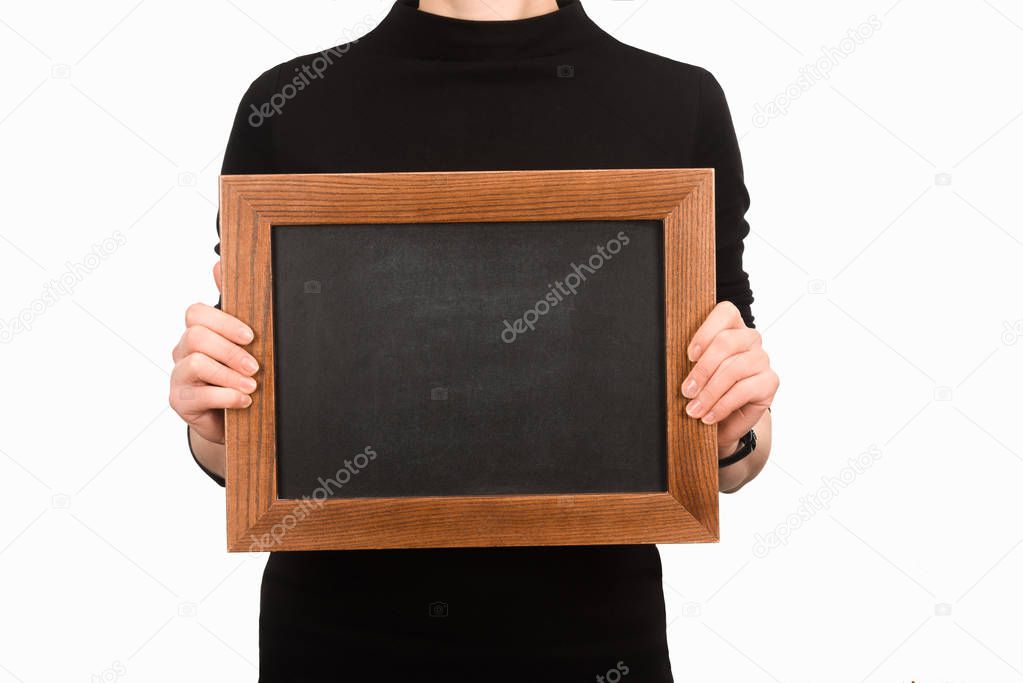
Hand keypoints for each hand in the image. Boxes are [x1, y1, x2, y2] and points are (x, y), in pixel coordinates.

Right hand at [169, 262, 258, 444]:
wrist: (230, 417)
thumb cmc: (236, 374)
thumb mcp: (241, 342)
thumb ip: (233, 307)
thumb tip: (219, 264)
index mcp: (198, 332)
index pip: (196, 314)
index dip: (224, 322)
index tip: (250, 336)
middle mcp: (183, 351)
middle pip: (196, 337)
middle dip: (230, 351)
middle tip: (255, 367)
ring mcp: (178, 376)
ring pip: (196, 363)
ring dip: (229, 375)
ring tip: (251, 387)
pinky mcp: (180, 401)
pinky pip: (199, 395)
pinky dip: (226, 397)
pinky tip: (243, 401)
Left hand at [681, 302, 778, 457]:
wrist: (724, 422)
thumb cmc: (705, 390)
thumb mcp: (694, 373)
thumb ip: (690, 361)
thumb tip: (670, 362)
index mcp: (731, 327)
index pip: (726, 312)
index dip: (706, 332)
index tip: (689, 356)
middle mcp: (750, 339)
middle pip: (727, 342)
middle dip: (702, 369)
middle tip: (686, 391)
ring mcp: (762, 359)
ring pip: (735, 368)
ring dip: (710, 392)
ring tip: (694, 410)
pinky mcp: (770, 382)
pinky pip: (744, 390)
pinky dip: (722, 405)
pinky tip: (709, 416)